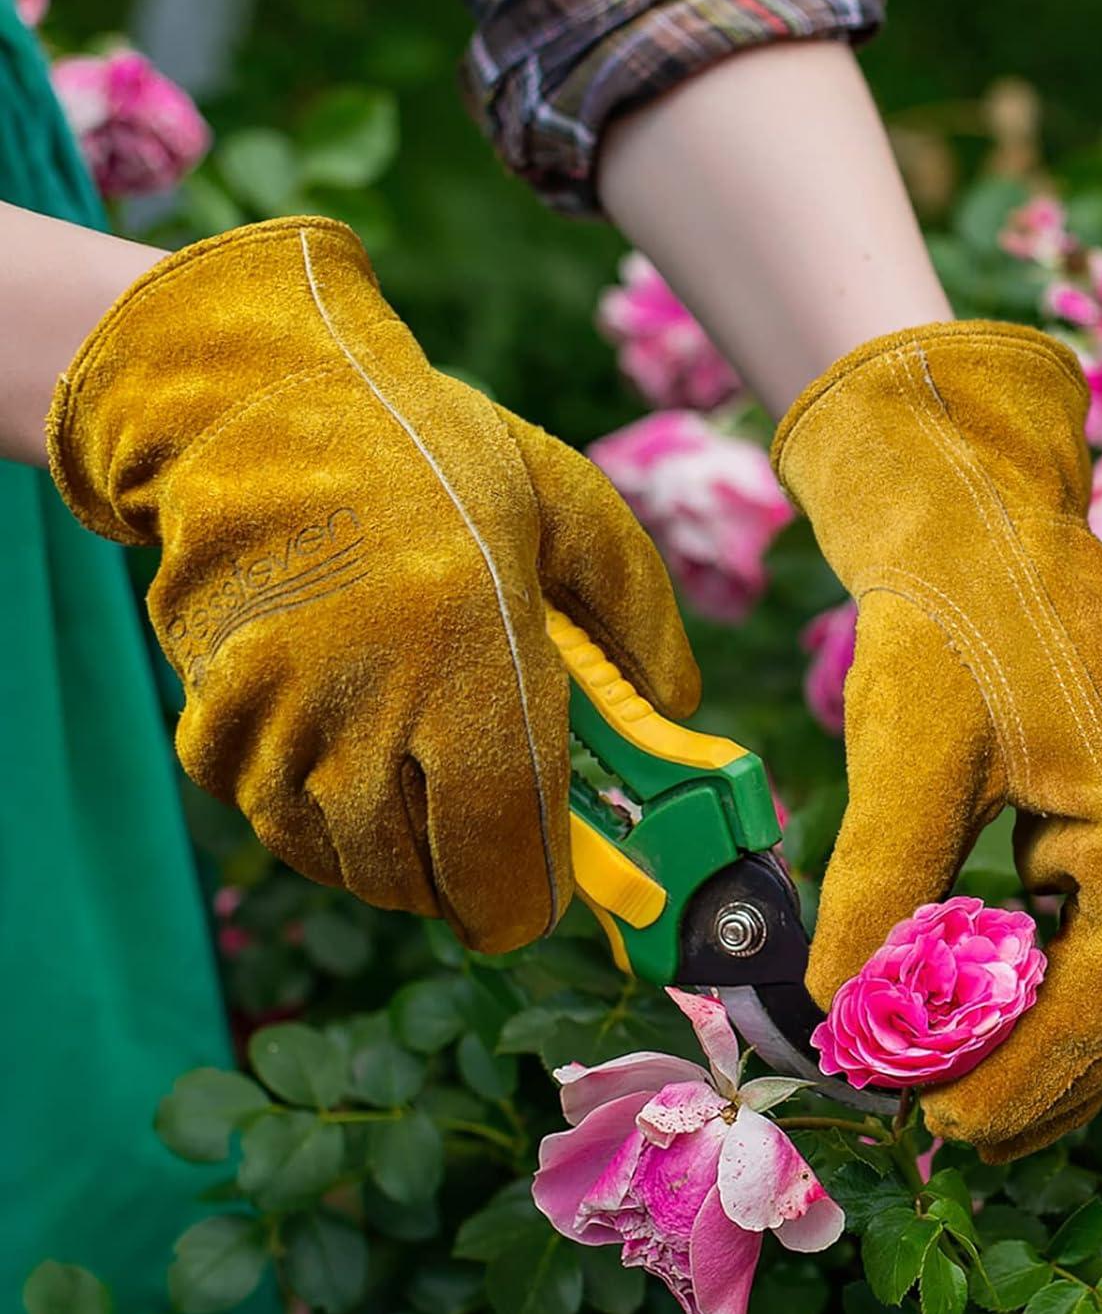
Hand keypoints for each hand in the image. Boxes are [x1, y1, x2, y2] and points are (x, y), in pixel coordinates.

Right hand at [48, 217, 698, 952]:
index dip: (528, 896)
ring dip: (398, 861)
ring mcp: (274, 722)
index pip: (500, 838)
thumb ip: (638, 608)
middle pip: (420, 874)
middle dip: (470, 887)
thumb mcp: (565, 500)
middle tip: (494, 856)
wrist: (248, 413)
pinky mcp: (211, 727)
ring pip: (347, 863)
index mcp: (466, 646)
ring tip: (427, 803)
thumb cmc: (425, 454)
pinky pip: (276, 827)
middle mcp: (361, 700)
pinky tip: (352, 766)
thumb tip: (678, 706)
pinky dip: (323, 825)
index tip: (548, 900)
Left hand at [772, 321, 1101, 1160]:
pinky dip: (1037, 979)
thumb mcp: (909, 749)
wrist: (972, 509)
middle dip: (1043, 1074)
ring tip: (967, 1104)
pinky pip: (1090, 925)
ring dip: (1045, 1040)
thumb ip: (880, 880)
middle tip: (951, 1135)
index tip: (948, 1125)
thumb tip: (840, 1006)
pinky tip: (978, 1014)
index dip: (1033, 1073)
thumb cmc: (947, 614)